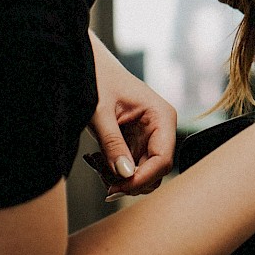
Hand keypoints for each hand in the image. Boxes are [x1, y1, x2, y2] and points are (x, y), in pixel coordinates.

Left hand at [88, 34, 177, 200]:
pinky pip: (134, 165)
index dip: (142, 178)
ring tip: (100, 169)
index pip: (163, 159)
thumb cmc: (99, 80)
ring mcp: (150, 135)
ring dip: (124, 178)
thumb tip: (125, 175)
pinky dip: (118, 171)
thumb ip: (113, 144)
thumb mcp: (101, 113)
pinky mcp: (138, 141)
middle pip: (157, 170)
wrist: (90, 66)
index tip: (118, 187)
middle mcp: (161, 127)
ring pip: (145, 171)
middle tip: (105, 183)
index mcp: (161, 116)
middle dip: (133, 181)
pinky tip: (101, 163)